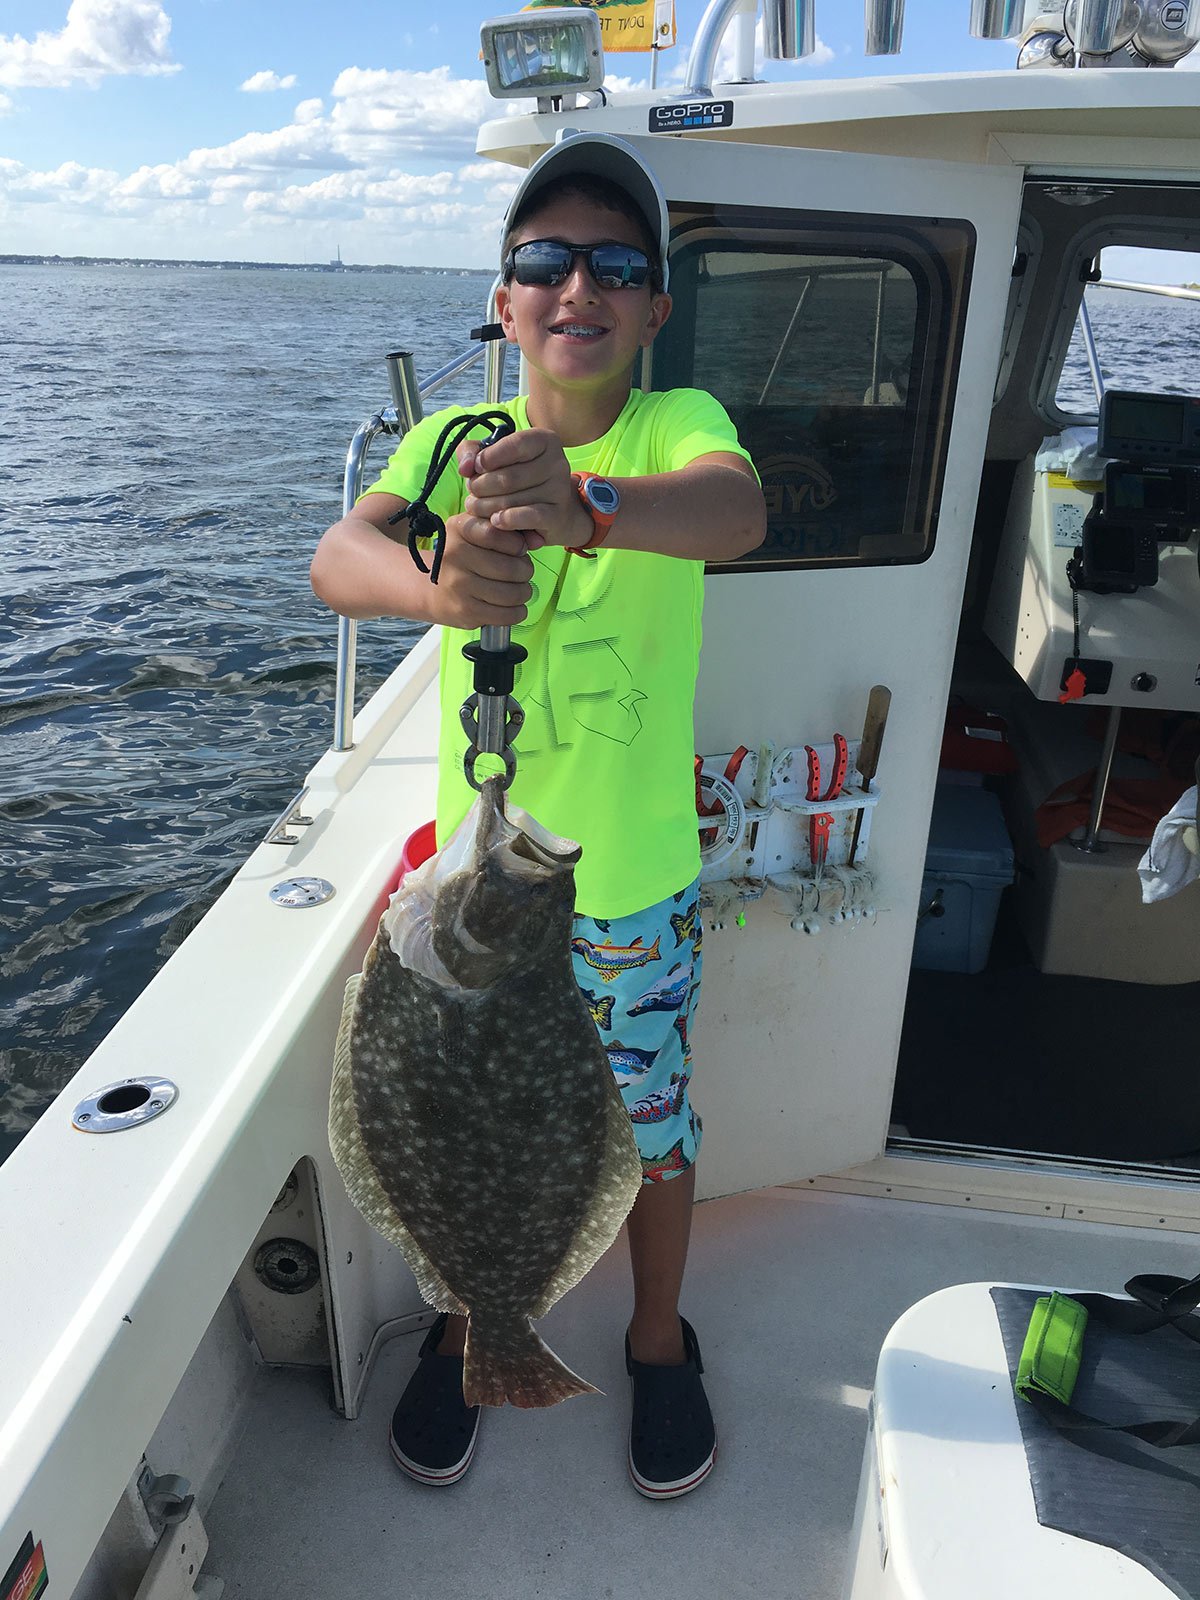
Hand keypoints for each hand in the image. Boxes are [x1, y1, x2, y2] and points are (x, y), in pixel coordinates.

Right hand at [424, 510, 533, 629]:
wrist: (429, 588)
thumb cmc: (461, 556)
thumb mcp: (475, 531)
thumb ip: (506, 529)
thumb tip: (536, 540)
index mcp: (460, 529)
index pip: (498, 534)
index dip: (517, 544)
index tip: (519, 549)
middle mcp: (456, 556)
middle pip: (511, 568)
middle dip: (525, 571)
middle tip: (522, 573)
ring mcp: (460, 586)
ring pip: (512, 593)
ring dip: (524, 592)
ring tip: (518, 589)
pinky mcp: (466, 611)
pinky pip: (506, 615)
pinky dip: (517, 612)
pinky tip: (513, 606)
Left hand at [458, 428, 592, 550]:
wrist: (554, 512)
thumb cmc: (519, 479)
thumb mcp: (495, 458)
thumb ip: (473, 452)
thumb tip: (466, 467)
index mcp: (544, 440)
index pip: (514, 445)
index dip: (488, 458)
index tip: (475, 468)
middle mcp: (556, 462)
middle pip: (508, 477)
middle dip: (481, 487)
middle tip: (472, 493)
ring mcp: (559, 489)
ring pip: (512, 500)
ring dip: (486, 506)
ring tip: (478, 507)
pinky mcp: (557, 515)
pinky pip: (527, 517)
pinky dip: (507, 520)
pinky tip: (495, 520)